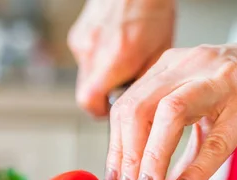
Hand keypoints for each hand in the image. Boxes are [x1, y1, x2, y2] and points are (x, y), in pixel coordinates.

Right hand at [68, 0, 174, 116]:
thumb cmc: (152, 9)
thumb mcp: (159, 52)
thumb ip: (144, 81)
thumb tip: (138, 104)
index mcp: (116, 59)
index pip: (90, 102)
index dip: (98, 112)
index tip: (110, 112)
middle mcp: (93, 52)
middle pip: (86, 92)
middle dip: (101, 96)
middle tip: (119, 88)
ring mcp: (82, 43)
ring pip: (86, 75)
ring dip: (100, 75)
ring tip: (120, 59)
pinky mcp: (77, 35)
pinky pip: (85, 58)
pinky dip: (98, 58)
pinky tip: (113, 45)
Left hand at [107, 14, 236, 179]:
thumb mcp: (196, 97)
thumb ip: (168, 130)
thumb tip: (145, 177)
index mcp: (169, 66)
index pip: (126, 106)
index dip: (116, 148)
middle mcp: (189, 65)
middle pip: (138, 109)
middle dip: (128, 155)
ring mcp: (221, 79)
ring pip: (170, 115)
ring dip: (152, 158)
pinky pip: (216, 140)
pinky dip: (195, 170)